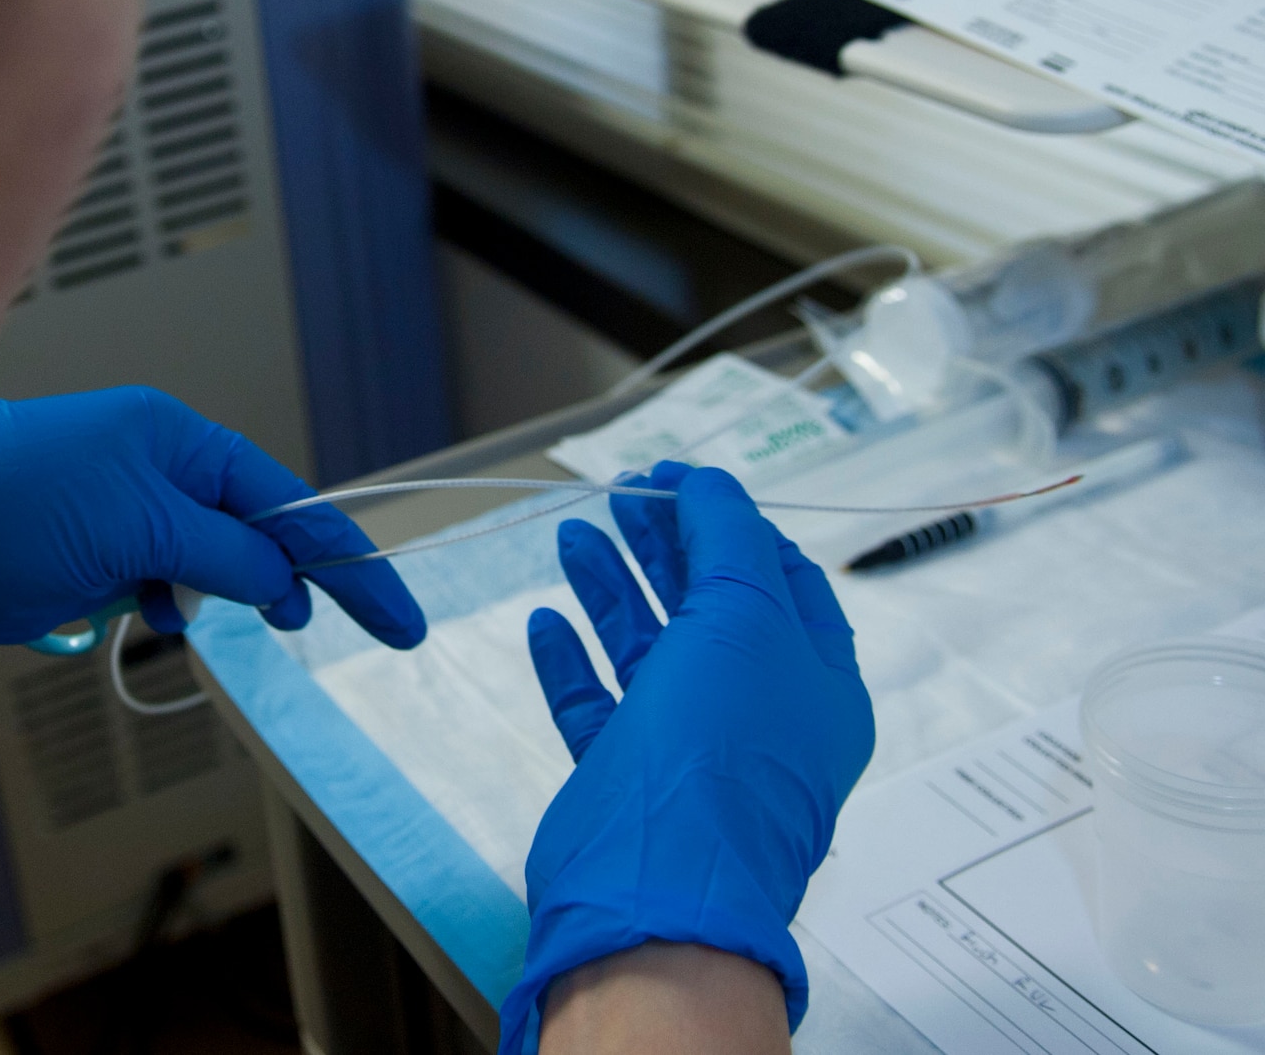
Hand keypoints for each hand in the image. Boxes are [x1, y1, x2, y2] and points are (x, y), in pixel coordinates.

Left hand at [0, 386, 425, 686]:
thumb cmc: (8, 509)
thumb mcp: (136, 529)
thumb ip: (221, 554)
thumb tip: (283, 581)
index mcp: (171, 437)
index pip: (280, 499)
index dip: (342, 558)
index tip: (392, 614)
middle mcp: (150, 465)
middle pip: (247, 528)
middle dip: (281, 577)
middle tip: (319, 628)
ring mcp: (116, 510)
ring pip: (198, 564)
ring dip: (205, 595)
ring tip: (181, 613)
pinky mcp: (82, 553)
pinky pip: (149, 582)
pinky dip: (156, 603)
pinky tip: (145, 616)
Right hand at [500, 462, 873, 1052]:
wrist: (660, 885)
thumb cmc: (720, 747)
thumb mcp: (743, 614)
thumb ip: (728, 534)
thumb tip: (710, 483)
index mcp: (815, 683)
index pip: (783, 578)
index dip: (730, 519)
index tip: (675, 478)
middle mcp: (759, 716)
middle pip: (710, 606)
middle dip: (666, 543)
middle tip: (620, 494)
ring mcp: (691, 750)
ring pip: (650, 649)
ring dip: (613, 586)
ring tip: (573, 534)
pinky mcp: (627, 780)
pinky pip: (599, 704)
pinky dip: (574, 659)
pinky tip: (547, 619)